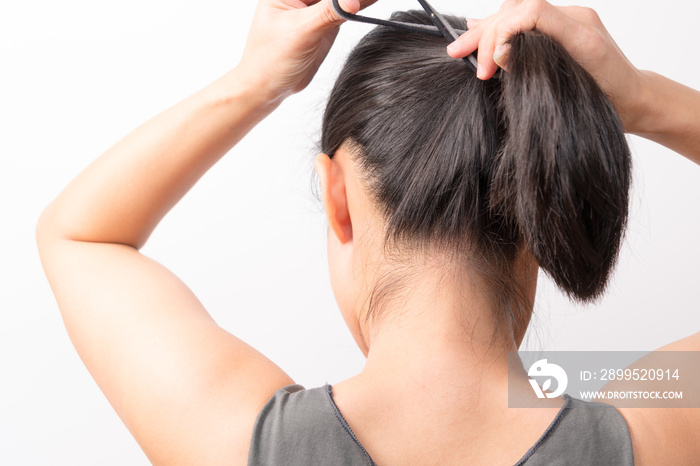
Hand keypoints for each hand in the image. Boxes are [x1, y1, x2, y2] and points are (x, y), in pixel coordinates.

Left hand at [236, 0, 374, 102]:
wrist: (267, 88)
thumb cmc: (270, 59)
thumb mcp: (301, 32)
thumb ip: (328, 13)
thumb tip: (353, 0)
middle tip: (364, 0)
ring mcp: (314, 10)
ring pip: (340, 0)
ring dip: (358, 0)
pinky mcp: (325, 24)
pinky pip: (345, 11)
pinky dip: (360, 6)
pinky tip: (372, 1)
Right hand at [446, 0, 644, 130]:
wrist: (634, 100)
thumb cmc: (609, 103)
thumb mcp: (575, 92)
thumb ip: (541, 68)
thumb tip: (502, 54)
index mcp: (581, 32)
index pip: (531, 10)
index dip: (502, 33)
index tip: (492, 65)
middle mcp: (575, 19)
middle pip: (518, 8)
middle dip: (487, 34)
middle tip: (469, 63)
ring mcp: (569, 20)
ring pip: (516, 11)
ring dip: (487, 30)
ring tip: (461, 48)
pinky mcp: (561, 28)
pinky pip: (525, 18)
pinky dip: (499, 27)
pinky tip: (478, 29)